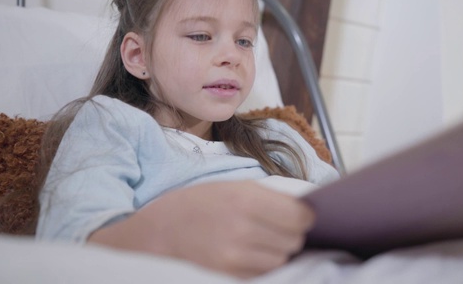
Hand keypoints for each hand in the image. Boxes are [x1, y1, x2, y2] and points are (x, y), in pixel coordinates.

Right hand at [88, 180, 314, 277]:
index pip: (300, 216)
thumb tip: (306, 213)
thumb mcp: (233, 188)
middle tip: (275, 227)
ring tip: (259, 240)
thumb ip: (270, 199)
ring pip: (281, 258)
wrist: (156, 233)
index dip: (304, 216)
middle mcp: (243, 228)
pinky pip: (264, 272)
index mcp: (246, 199)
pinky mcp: (228, 274)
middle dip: (290, 233)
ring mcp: (235, 256)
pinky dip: (263, 265)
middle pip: (294, 239)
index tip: (299, 215)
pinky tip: (249, 253)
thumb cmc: (198, 204)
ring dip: (277, 251)